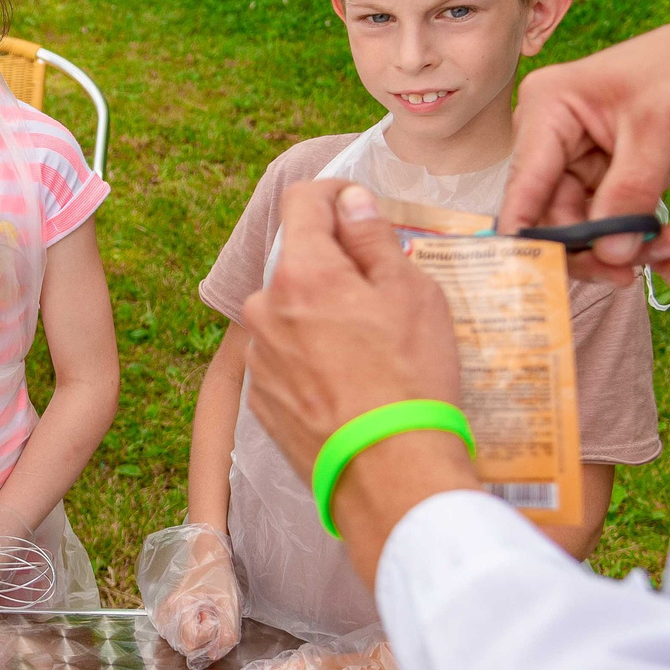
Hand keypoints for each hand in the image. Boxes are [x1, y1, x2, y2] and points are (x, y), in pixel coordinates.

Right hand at [137, 524, 241, 669]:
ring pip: (180, 642)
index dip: (208, 637)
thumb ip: (226, 635)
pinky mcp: (164, 613)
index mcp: (178, 607)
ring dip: (197, 634)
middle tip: (211, 613)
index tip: (214, 616)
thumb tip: (214, 655)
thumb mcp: (229, 605)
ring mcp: (162, 613)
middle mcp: (164, 612)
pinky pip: (177, 633)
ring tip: (205, 612)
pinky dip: (190, 630)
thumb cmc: (218, 576)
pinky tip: (198, 614)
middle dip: (203, 637)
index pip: (191, 644)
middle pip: (184, 646)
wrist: (206, 554)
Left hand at [242, 181, 464, 477]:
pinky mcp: (261, 400)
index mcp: (302, 273)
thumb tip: (352, 201)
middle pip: (298, 262)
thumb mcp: (411, 294)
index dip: (334, 195)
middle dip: (334, 265)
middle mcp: (265, 310)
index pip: (302, 202)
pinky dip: (312, 357)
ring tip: (370, 349)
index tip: (358, 205)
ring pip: (290, 313)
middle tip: (382, 293)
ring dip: (321, 315)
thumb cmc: (409, 379)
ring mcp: (258, 358)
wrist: (389, 474)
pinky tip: (349, 382)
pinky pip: (285, 358)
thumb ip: (374, 239)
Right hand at [500, 0, 669, 286]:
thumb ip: (628, 194)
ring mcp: (588, 164)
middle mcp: (558, 140)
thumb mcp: (658, 131)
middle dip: (600, 246)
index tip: (540, 280)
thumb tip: (609, 253)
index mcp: (549, 110)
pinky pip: (622, 227)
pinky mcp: (619, 182)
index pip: (525, 184)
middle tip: (634, 268)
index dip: (530, 235)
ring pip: (592, 230)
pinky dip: (649, 247)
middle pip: (557, 217)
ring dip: (633, 249)